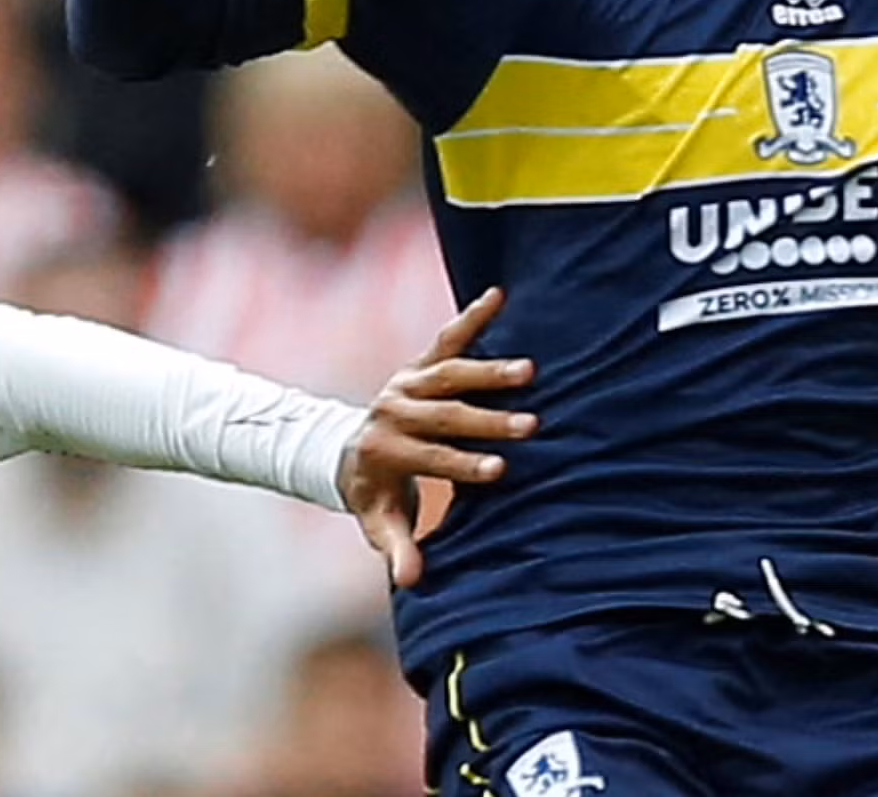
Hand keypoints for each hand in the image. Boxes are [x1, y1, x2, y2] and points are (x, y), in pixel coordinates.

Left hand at [340, 289, 536, 588]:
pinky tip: (499, 296)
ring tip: (531, 371)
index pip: (429, 457)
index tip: (501, 471)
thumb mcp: (379, 523)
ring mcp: (406, 382)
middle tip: (531, 426)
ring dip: (491, 372)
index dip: (463, 465)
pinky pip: (447, 338)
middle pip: (445, 415)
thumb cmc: (373, 493)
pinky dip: (472, 316)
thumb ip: (397, 548)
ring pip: (450, 373)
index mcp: (385, 450)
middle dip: (488, 421)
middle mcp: (393, 410)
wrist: (346, 450)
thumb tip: (411, 581)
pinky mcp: (418, 363)